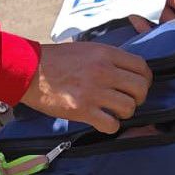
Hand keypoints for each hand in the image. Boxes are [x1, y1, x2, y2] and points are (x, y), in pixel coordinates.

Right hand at [23, 41, 152, 134]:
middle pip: (140, 88)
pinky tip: (103, 122)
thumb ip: (108, 58)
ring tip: (115, 111)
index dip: (144, 79)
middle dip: (138, 97)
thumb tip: (125, 69)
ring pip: (129, 108)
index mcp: (106, 54)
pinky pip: (111, 125)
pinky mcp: (82, 110)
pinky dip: (111, 126)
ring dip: (125, 113)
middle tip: (129, 100)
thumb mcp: (87, 48)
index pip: (141, 67)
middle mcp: (104, 71)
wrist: (30, 71)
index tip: (139, 85)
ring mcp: (94, 91)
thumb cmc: (56, 59)